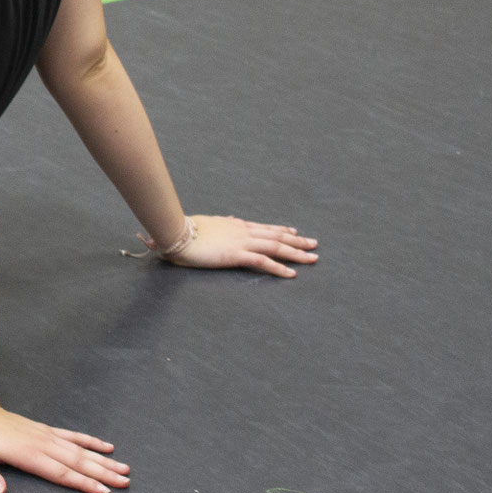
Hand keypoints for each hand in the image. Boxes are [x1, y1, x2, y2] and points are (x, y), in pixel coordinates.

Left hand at [0, 401, 129, 492]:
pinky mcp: (45, 430)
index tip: (103, 491)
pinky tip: (107, 447)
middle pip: (77, 462)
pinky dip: (90, 441)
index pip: (61, 473)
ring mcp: (46, 436)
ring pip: (80, 450)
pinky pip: (72, 436)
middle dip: (103, 474)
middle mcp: (42, 444)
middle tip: (126, 483)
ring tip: (125, 469)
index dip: (83, 483)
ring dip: (103, 460)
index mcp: (28, 455)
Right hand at [164, 215, 317, 277]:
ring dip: (296, 253)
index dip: (282, 230)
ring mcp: (241, 242)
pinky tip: (292, 273)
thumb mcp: (209, 223)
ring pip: (276, 247)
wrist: (177, 233)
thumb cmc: (188, 230)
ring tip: (312, 258)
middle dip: (297, 241)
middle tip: (314, 245)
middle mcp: (243, 231)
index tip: (295, 232)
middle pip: (277, 236)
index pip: (265, 227)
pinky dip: (279, 267)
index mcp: (236, 225)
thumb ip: (223, 222)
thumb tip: (232, 219)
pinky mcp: (235, 255)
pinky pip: (262, 261)